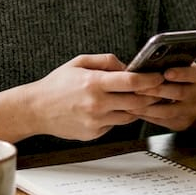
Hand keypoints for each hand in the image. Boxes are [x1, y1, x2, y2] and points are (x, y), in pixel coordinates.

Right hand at [28, 53, 166, 140]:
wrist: (36, 109)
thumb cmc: (57, 84)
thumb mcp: (79, 62)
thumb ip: (106, 61)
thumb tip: (127, 66)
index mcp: (94, 83)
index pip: (131, 81)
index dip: (149, 79)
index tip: (159, 77)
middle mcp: (97, 104)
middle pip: (137, 101)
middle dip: (151, 95)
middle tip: (159, 89)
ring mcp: (96, 121)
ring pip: (130, 115)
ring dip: (138, 107)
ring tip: (140, 98)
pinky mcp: (94, 133)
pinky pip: (115, 124)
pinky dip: (119, 116)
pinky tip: (114, 108)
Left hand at [127, 63, 195, 130]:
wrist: (190, 100)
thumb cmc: (175, 79)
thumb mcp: (175, 68)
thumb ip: (164, 66)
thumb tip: (144, 65)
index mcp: (195, 76)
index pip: (193, 74)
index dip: (180, 73)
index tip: (166, 73)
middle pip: (180, 93)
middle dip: (157, 90)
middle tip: (139, 88)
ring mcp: (190, 110)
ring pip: (169, 111)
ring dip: (149, 107)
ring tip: (132, 101)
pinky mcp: (180, 123)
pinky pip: (162, 121)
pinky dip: (147, 116)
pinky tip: (135, 110)